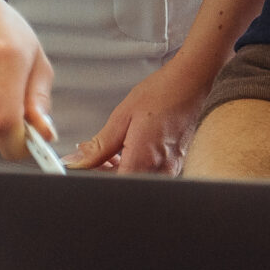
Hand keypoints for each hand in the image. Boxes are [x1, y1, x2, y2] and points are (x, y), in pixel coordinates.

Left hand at [66, 52, 218, 174]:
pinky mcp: (175, 164)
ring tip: (114, 147)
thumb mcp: (121, 117)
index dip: (95, 178)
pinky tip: (130, 147)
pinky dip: (135, 164)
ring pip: (136, 180)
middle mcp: (160, 170)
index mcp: (144, 161)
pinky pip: (150, 173)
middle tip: (94, 152)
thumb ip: (99, 146)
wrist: (189, 83)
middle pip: (124, 185)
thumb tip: (79, 161)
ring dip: (119, 169)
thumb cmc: (161, 94)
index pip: (113, 186)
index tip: (85, 165)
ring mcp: (170, 169)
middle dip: (104, 173)